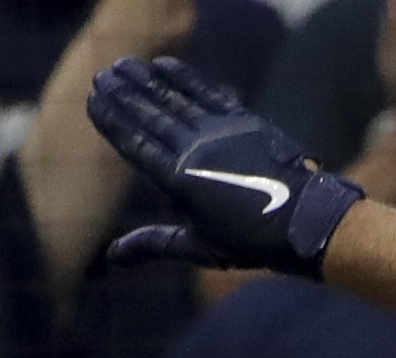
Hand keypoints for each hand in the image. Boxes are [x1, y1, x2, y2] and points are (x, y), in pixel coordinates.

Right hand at [91, 56, 367, 270]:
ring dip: (147, 80)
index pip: (135, 144)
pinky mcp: (243, 120)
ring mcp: (220, 131)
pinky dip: (185, 78)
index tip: (92, 101)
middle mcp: (195, 150)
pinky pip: (207, 93)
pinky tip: (166, 65)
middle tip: (100, 75)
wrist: (303, 221)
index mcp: (179, 181)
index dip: (112, 121)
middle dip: (123, 94)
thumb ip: (153, 243)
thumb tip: (111, 256)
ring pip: (174, 99)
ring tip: (123, 64)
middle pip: (150, 115)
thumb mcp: (198, 247)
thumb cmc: (249, 241)